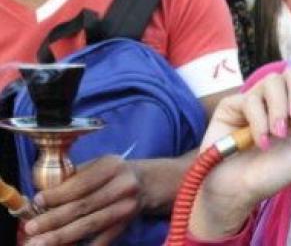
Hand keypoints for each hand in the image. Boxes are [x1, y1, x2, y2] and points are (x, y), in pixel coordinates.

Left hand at [24, 155, 141, 245]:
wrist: (146, 183)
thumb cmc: (113, 173)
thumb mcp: (99, 165)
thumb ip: (74, 177)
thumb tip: (42, 197)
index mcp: (112, 167)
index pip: (82, 183)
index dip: (58, 194)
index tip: (37, 201)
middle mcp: (123, 186)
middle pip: (84, 205)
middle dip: (54, 219)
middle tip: (32, 228)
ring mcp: (127, 207)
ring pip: (91, 224)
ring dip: (62, 236)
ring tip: (40, 243)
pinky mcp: (126, 225)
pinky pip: (102, 239)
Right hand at [189, 67, 290, 239]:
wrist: (237, 190)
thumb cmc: (272, 175)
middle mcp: (279, 101)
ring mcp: (257, 101)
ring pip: (271, 81)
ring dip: (277, 108)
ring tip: (276, 135)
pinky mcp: (234, 105)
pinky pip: (250, 98)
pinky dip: (258, 120)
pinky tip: (260, 141)